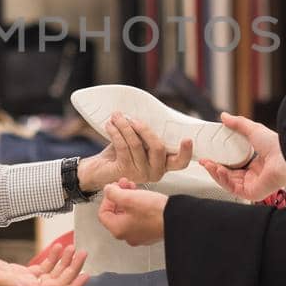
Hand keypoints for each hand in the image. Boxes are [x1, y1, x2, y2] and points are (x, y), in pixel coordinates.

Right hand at [0, 243, 88, 285]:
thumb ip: (7, 284)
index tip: (84, 276)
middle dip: (72, 271)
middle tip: (82, 254)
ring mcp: (24, 283)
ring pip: (52, 277)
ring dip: (64, 264)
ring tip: (73, 248)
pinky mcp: (20, 274)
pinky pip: (42, 269)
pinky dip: (52, 258)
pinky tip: (57, 248)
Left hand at [78, 112, 192, 192]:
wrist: (98, 169)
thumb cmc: (119, 153)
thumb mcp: (137, 142)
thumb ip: (146, 134)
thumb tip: (149, 112)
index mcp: (163, 164)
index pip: (180, 162)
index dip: (186, 152)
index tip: (187, 139)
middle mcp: (155, 172)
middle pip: (158, 147)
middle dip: (145, 129)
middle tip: (133, 118)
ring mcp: (141, 174)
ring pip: (137, 144)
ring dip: (125, 126)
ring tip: (117, 116)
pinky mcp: (125, 171)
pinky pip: (123, 146)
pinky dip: (116, 132)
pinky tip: (110, 125)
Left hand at [98, 180, 168, 245]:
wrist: (178, 218)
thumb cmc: (155, 212)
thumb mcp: (129, 197)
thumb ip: (113, 193)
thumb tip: (107, 191)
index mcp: (119, 230)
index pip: (103, 213)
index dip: (107, 198)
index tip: (113, 189)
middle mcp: (128, 235)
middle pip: (116, 213)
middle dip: (119, 196)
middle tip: (125, 185)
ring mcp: (140, 235)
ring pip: (128, 214)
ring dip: (129, 199)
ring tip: (135, 188)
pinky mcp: (151, 231)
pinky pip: (139, 218)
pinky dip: (138, 206)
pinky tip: (145, 198)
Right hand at [198, 111, 285, 202]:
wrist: (285, 157)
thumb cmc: (275, 144)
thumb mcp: (253, 129)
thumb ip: (237, 124)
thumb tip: (224, 116)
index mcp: (256, 164)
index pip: (234, 165)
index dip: (220, 161)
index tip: (209, 156)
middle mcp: (254, 176)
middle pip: (228, 175)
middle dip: (214, 168)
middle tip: (204, 161)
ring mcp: (252, 185)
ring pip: (228, 182)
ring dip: (216, 173)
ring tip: (208, 164)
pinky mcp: (251, 193)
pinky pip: (232, 188)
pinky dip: (223, 180)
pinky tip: (217, 170)